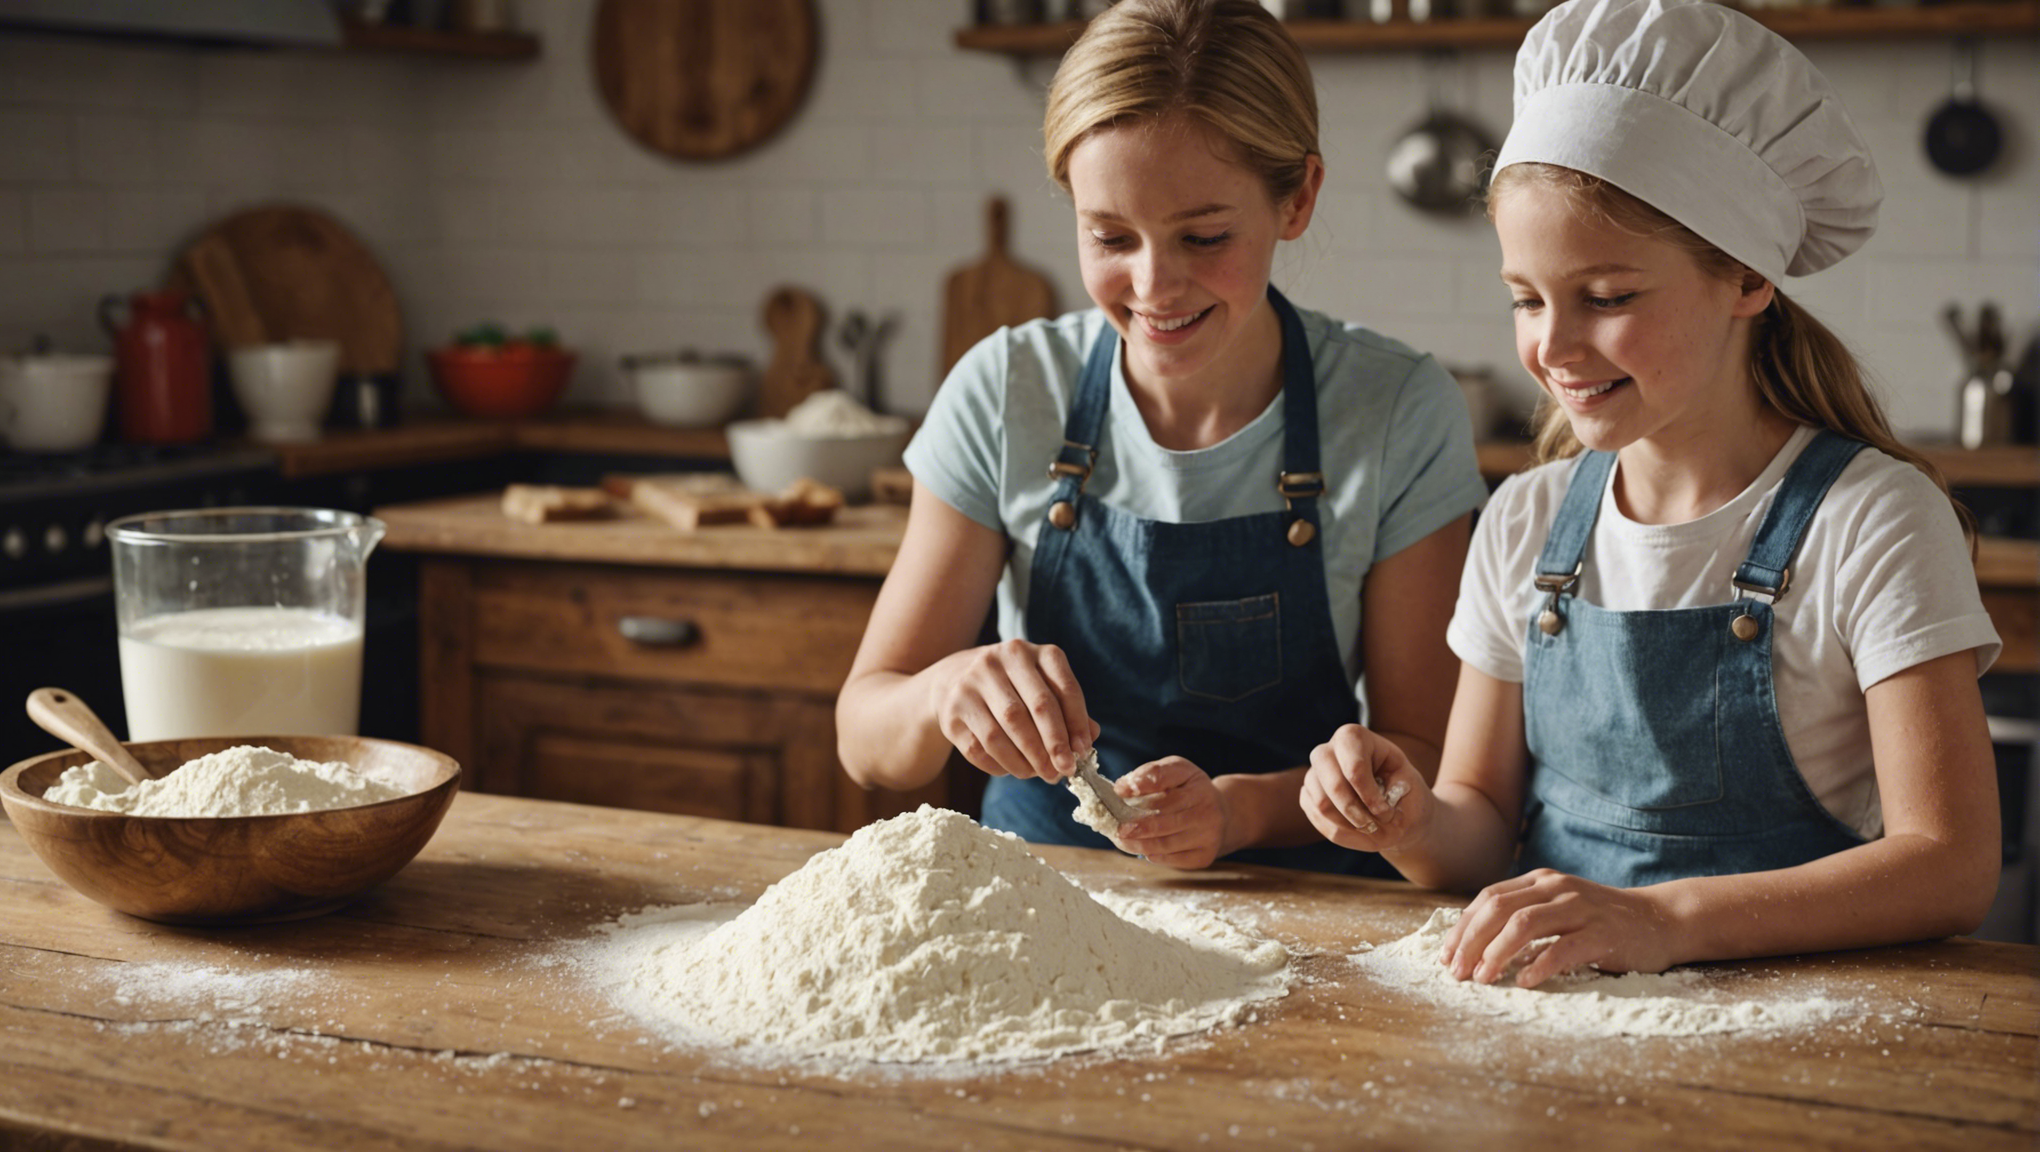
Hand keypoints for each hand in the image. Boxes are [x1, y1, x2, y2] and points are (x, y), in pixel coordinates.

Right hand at [934, 639, 1097, 781]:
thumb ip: (1067, 710)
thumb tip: (1088, 742)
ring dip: (1028, 760)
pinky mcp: (952, 710)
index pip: (1062, 687)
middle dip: (1053, 745)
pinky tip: (1015, 770)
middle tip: (1063, 771)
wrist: (952, 679)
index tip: (1082, 750)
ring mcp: (970, 684)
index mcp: (1030, 652)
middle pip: (1035, 708)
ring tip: (1041, 774)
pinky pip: (980, 747)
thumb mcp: (1040, 686)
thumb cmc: (1011, 688)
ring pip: (1005, 731)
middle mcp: (997, 661)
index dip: (1076, 722)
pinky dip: (1001, 765)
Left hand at [1112, 757, 1228, 869]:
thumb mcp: (1175, 771)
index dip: (1140, 786)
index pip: (1165, 783)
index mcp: (1196, 784)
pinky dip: (1156, 857)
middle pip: (1165, 821)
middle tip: (1118, 829)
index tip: (1119, 791)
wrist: (1222, 813)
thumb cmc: (1189, 790)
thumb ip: (1150, 774)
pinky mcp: (1205, 855)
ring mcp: (1209, 834)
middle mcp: (1207, 809)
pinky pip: (1175, 860)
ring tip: (1122, 841)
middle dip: (1138, 826)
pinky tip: (1144, 851)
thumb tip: (1122, 788)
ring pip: (1167, 844)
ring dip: (1140, 845)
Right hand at [1300, 724, 1430, 852]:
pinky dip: (1341, 830)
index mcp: (1355, 738)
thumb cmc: (1403, 791)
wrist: (1394, 804)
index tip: (1386, 813)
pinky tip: (1357, 828)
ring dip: (1350, 825)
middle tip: (1375, 826)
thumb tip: (1377, 815)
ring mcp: (1314, 773)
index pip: (1354, 766)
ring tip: (1370, 828)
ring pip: (1323, 805)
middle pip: (1334, 786)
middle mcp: (1327, 750)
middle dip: (1356, 812)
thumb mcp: (1411, 789)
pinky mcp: (1308, 795)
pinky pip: (1317, 818)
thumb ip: (1395, 800)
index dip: (1369, 795)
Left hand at [1439, 870, 1679, 987]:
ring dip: (1497, 953)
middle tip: (1456, 972)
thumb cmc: (1601, 920)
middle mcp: (1556, 889)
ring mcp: (1580, 908)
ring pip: (1525, 925)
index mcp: (1540, 881)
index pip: (1489, 899)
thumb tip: (1475, 944)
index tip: (1446, 956)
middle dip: (1471, 942)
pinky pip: (1564, 948)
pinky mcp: (1603, 933)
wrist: (1661, 920)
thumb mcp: (1559, 907)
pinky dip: (1539, 965)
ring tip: (1483, 978)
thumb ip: (1524, 915)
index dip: (1463, 928)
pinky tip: (1523, 981)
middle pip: (1498, 910)